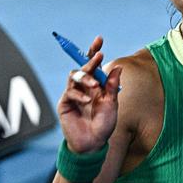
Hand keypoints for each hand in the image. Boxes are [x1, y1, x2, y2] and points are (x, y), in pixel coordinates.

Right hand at [57, 36, 121, 153]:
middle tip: (99, 56)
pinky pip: (69, 92)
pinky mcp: (65, 104)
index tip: (99, 39)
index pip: (94, 65)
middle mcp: (84, 87)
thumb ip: (112, 86)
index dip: (94, 52)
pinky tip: (87, 101)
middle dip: (90, 60)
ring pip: (74, 76)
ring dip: (85, 77)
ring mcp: (73, 94)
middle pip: (83, 67)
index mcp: (97, 85)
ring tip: (94, 86)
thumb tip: (117, 67)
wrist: (93, 143)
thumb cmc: (104, 124)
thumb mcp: (112, 103)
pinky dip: (79, 94)